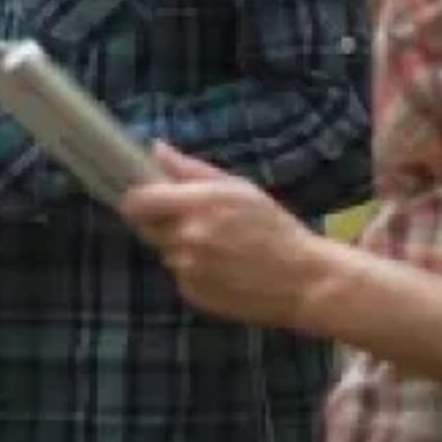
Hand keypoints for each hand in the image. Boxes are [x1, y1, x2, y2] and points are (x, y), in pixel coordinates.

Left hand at [119, 143, 332, 330]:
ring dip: (180, 246)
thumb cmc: (275, 228)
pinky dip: (193, 269)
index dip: (136, 198)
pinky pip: (179, 274)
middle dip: (160, 221)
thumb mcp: (237, 188)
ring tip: (218, 246)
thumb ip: (190, 169)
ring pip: (165, 251)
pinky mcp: (192, 294)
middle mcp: (186, 239)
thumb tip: (155, 148)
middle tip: (191, 220)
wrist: (304, 280)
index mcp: (197, 206)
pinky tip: (222, 267)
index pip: (137, 202)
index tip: (146, 197)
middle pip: (146, 227)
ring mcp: (187, 269)